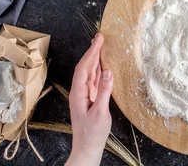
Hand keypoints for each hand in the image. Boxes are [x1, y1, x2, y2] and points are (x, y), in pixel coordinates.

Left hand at [66, 33, 112, 165]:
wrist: (87, 149)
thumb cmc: (92, 134)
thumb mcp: (100, 113)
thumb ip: (104, 92)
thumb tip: (108, 72)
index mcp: (78, 93)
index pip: (84, 68)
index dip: (91, 52)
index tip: (99, 40)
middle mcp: (79, 92)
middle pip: (85, 67)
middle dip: (92, 51)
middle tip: (101, 37)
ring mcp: (84, 96)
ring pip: (89, 72)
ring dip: (95, 58)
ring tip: (101, 45)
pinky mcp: (90, 100)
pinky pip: (94, 80)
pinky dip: (98, 70)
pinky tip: (103, 65)